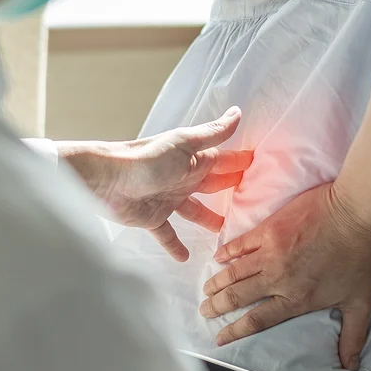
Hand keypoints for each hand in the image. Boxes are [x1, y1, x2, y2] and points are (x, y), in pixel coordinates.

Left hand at [107, 108, 253, 260]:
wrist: (105, 180)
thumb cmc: (146, 159)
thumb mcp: (184, 144)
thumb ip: (212, 133)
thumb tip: (237, 112)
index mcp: (194, 160)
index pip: (225, 162)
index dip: (242, 165)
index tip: (265, 170)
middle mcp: (184, 179)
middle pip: (213, 186)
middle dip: (231, 191)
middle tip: (255, 201)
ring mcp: (169, 199)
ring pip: (195, 211)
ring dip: (209, 220)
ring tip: (226, 232)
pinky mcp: (153, 218)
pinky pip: (168, 234)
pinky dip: (176, 245)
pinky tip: (186, 258)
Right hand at [198, 183, 370, 370]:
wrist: (354, 214)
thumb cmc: (359, 257)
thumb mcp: (359, 301)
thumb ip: (352, 335)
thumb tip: (350, 365)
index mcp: (295, 298)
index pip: (257, 320)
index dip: (235, 331)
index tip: (220, 338)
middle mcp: (277, 278)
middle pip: (237, 296)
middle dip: (217, 306)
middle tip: (205, 310)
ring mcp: (269, 252)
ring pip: (233, 272)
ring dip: (216, 283)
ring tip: (206, 290)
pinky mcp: (268, 230)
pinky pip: (240, 244)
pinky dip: (226, 252)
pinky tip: (217, 257)